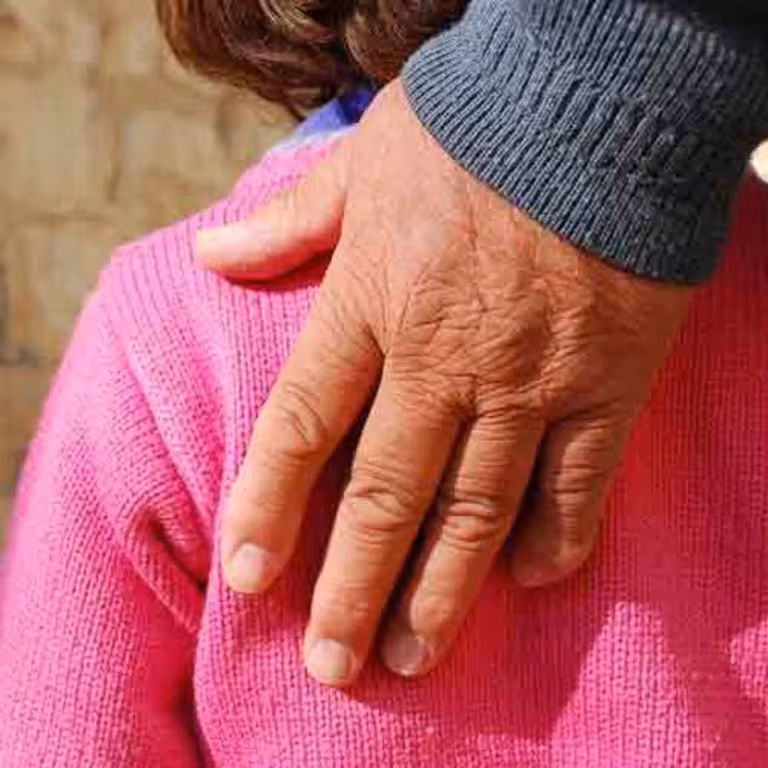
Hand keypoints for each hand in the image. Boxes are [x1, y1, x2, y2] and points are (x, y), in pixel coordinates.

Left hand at [197, 80, 692, 686]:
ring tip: (413, 656)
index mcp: (375, 301)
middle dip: (354, 588)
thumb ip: (288, 222)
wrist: (601, 96)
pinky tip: (530, 580)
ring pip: (478, 511)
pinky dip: (556, 539)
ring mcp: (531, 381)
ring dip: (443, 591)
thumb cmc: (475, 125)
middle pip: (388, 495)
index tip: (250, 578)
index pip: (303, 425)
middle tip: (332, 662)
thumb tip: (209, 254)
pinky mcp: (608, 384)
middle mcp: (445, 359)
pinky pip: (578, 483)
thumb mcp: (364, 163)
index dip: (270, 506)